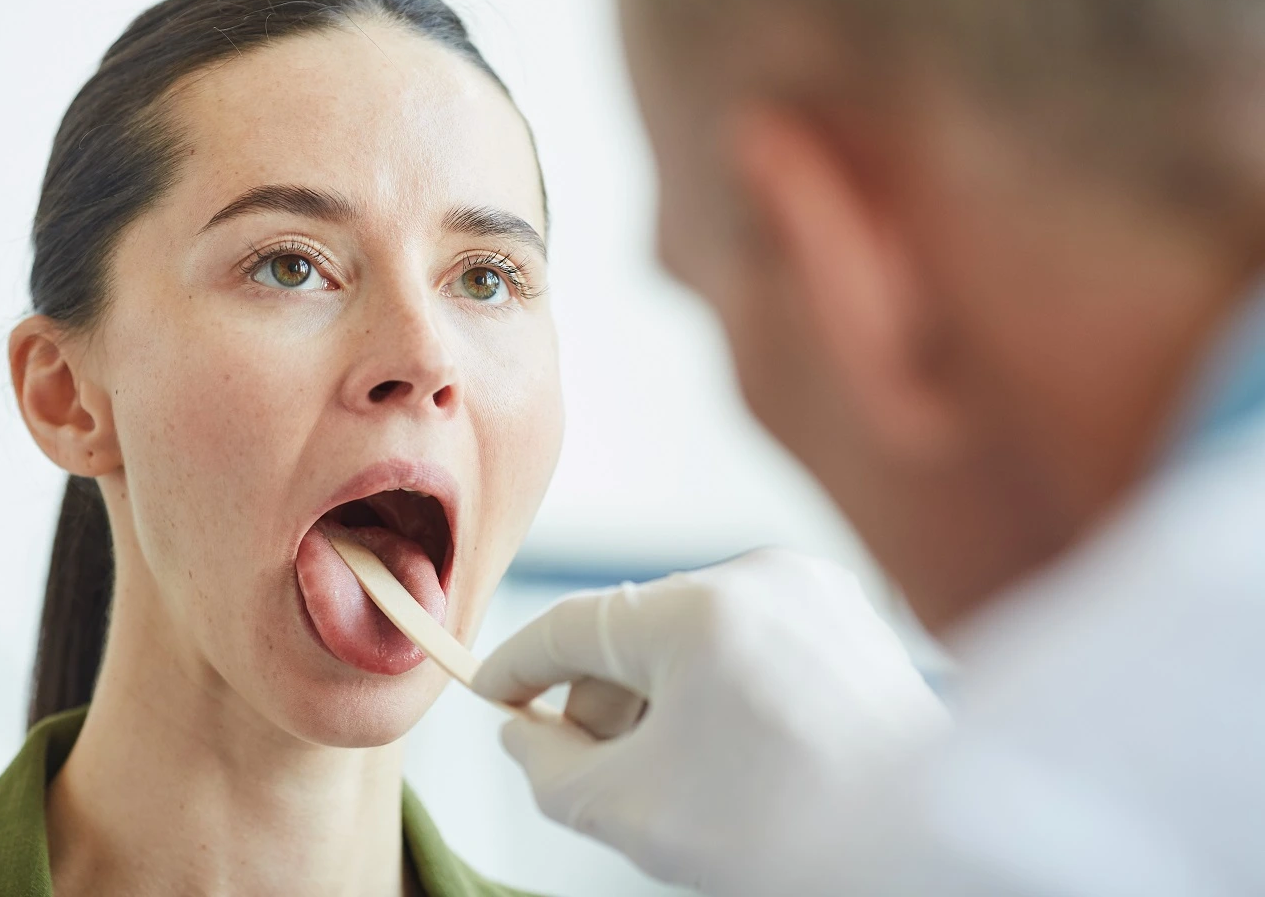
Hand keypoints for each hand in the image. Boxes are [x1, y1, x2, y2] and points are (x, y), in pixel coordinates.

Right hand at [472, 549, 949, 895]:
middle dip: (608, 703)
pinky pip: (751, 636)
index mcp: (698, 610)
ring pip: (694, 633)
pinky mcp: (849, 612)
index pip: (573, 627)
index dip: (519, 666)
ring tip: (694, 774)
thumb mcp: (634, 810)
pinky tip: (742, 750)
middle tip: (611, 777)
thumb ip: (549, 767)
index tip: (492, 696)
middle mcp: (757, 575)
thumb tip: (524, 732)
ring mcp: (811, 588)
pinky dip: (725, 685)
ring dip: (667, 696)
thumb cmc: (791, 836)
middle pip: (635, 632)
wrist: (934, 851)